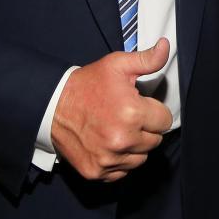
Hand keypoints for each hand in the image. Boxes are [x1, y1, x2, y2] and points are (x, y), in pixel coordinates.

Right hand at [51, 38, 172, 181]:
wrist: (53, 104)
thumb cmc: (88, 84)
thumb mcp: (117, 65)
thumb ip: (147, 59)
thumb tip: (166, 46)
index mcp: (132, 113)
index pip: (165, 121)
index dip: (155, 111)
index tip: (142, 106)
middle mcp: (122, 140)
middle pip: (155, 141)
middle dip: (146, 128)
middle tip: (128, 116)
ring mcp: (108, 159)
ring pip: (140, 158)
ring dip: (134, 146)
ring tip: (118, 129)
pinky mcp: (96, 172)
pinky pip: (122, 171)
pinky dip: (119, 161)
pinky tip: (108, 144)